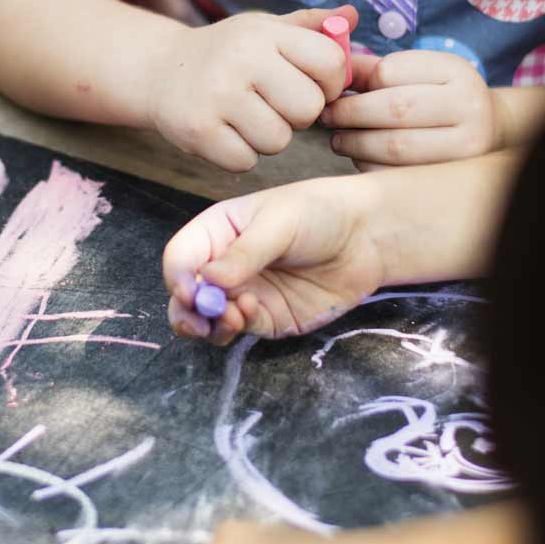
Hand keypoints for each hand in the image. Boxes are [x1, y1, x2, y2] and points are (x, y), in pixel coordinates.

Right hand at [144, 7, 354, 171]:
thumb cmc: (227, 52)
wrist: (160, 70)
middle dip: (299, 115)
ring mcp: (217, 96)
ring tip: (248, 117)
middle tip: (275, 104)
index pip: (331, 62)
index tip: (313, 85)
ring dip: (270, 137)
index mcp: (265, 33)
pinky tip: (227, 131)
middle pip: (309, 109)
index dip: (331, 83)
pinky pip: (246, 161)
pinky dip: (241, 154)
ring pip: (279, 140)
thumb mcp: (266, 29)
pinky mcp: (198, 131)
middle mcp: (241, 60)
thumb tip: (353, 16)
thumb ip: (312, 26)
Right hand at [161, 179, 383, 344]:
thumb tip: (207, 281)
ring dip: (209, 325)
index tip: (190, 292)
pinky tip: (249, 313)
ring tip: (231, 316)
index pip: (180, 257)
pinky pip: (239, 330)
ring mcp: (243, 294)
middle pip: (184, 295)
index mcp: (217, 231)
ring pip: (207, 320)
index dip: (177, 277)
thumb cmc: (320, 213)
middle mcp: (224, 265)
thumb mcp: (279, 222)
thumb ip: (244, 253)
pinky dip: (236, 328)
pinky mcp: (266, 318)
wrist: (367, 236)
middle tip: (199, 320)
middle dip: (186, 311)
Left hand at [324, 49, 499, 169]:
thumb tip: (332, 71)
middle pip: (395, 108)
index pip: (391, 71)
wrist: (488, 130)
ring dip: (356, 143)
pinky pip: (399, 174)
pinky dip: (371, 166)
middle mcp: (469, 106)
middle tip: (326, 117)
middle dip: (351, 114)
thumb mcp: (419, 73)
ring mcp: (466, 145)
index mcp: (456, 71)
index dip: (358, 83)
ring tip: (338, 139)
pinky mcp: (452, 176)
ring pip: (396, 146)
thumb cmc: (439, 97)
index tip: (335, 90)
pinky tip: (361, 158)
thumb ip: (376, 70)